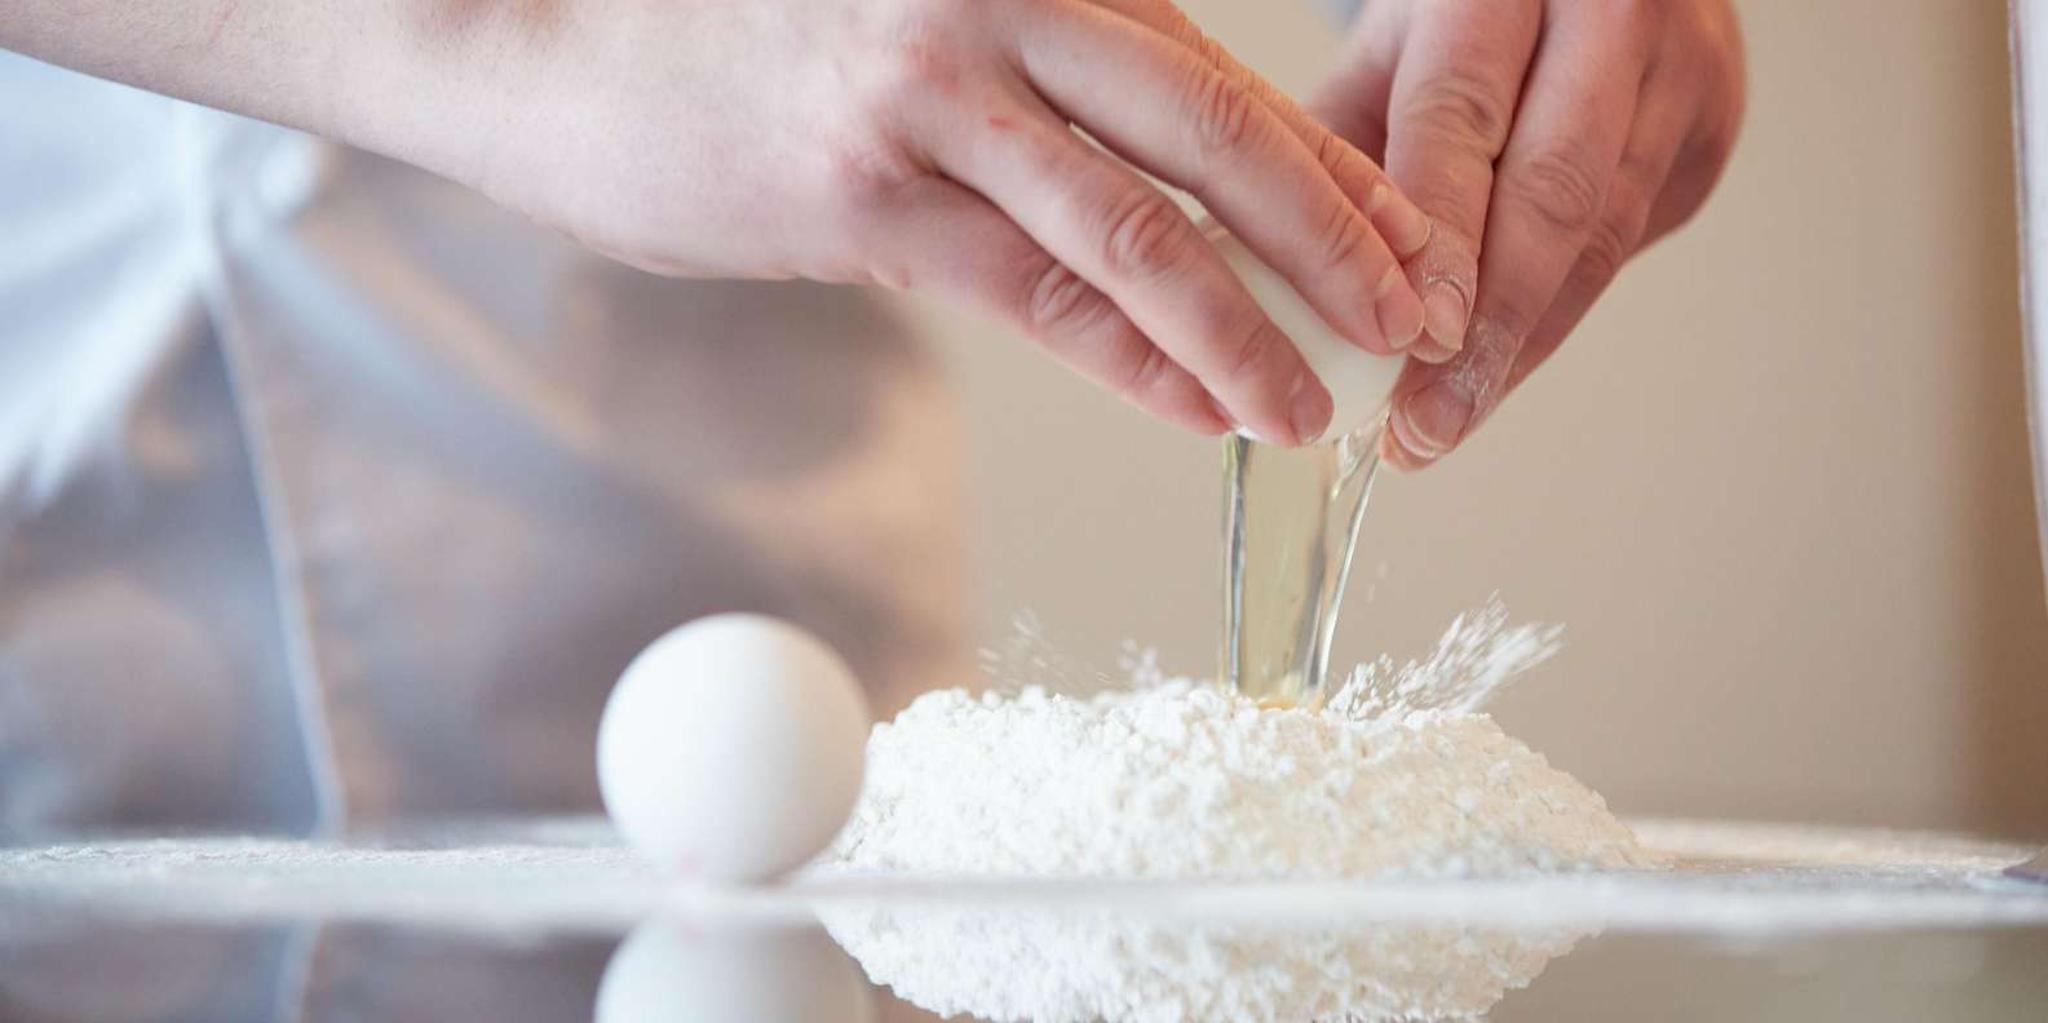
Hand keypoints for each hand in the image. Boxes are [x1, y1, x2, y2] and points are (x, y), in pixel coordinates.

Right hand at [469, 0, 1439, 444]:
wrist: (552, 43)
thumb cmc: (746, 45)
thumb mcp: (916, 34)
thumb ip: (1046, 91)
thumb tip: (1180, 210)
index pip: (1214, 74)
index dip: (1325, 169)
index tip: (1403, 244)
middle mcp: (995, 7)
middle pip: (1213, 130)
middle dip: (1336, 237)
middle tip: (1418, 317)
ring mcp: (927, 96)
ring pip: (1137, 222)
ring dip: (1248, 326)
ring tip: (1316, 406)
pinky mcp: (859, 193)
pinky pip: (1032, 291)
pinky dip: (1132, 356)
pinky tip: (1202, 404)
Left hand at [1310, 0, 1745, 466]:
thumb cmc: (1469, 15)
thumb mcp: (1388, 52)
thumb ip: (1340, 151)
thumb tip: (1278, 289)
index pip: (1460, 121)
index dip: (1439, 243)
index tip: (1409, 342)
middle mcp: (1609, 17)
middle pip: (1554, 193)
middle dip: (1488, 326)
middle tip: (1428, 418)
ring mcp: (1678, 74)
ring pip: (1602, 236)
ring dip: (1520, 345)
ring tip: (1448, 420)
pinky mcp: (1710, 133)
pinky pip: (1626, 248)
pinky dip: (1554, 317)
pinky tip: (1497, 372)